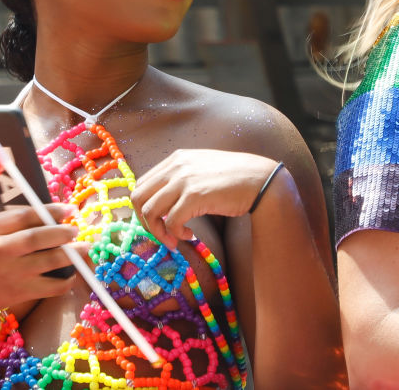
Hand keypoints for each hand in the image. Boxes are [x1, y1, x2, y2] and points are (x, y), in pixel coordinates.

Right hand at [0, 203, 85, 326]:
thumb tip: (29, 197)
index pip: (23, 215)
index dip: (49, 210)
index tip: (68, 208)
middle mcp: (0, 249)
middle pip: (36, 238)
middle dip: (61, 231)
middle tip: (76, 228)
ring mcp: (11, 272)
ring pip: (48, 261)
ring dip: (71, 253)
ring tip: (85, 246)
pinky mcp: (21, 292)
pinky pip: (51, 287)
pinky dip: (66, 281)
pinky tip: (74, 273)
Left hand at [131, 149, 279, 249]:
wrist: (261, 179)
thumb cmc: (234, 178)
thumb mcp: (200, 169)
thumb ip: (180, 179)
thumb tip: (161, 202)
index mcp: (174, 160)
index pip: (141, 184)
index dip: (143, 207)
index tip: (155, 221)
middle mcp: (174, 167)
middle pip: (138, 197)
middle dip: (144, 221)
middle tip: (160, 234)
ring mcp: (183, 180)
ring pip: (150, 211)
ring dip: (158, 232)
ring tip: (174, 240)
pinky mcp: (194, 196)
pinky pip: (171, 221)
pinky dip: (175, 233)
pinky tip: (188, 236)